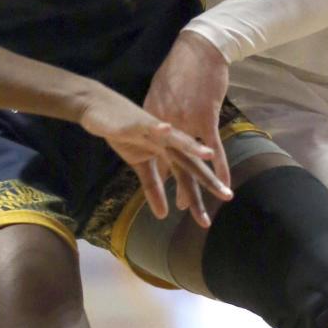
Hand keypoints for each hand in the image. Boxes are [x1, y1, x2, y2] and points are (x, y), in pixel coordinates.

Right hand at [76, 83, 230, 225]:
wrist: (101, 107)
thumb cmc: (124, 134)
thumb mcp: (139, 164)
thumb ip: (153, 187)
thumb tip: (163, 215)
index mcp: (169, 152)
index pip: (187, 176)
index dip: (197, 197)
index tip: (207, 220)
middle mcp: (168, 141)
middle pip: (188, 163)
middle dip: (207, 180)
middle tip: (226, 196)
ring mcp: (156, 129)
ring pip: (177, 140)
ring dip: (192, 146)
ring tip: (209, 153)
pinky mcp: (141, 120)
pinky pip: (152, 123)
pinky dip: (160, 127)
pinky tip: (167, 129)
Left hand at [143, 30, 232, 225]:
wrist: (197, 49)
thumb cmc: (180, 67)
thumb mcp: (160, 90)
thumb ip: (158, 112)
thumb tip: (159, 127)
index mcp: (152, 119)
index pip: (154, 154)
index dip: (158, 175)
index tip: (161, 193)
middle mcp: (165, 125)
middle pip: (171, 164)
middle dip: (177, 188)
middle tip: (178, 210)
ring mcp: (185, 123)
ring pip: (190, 162)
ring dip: (198, 186)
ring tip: (199, 209)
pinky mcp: (204, 118)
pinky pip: (212, 148)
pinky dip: (219, 166)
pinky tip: (224, 183)